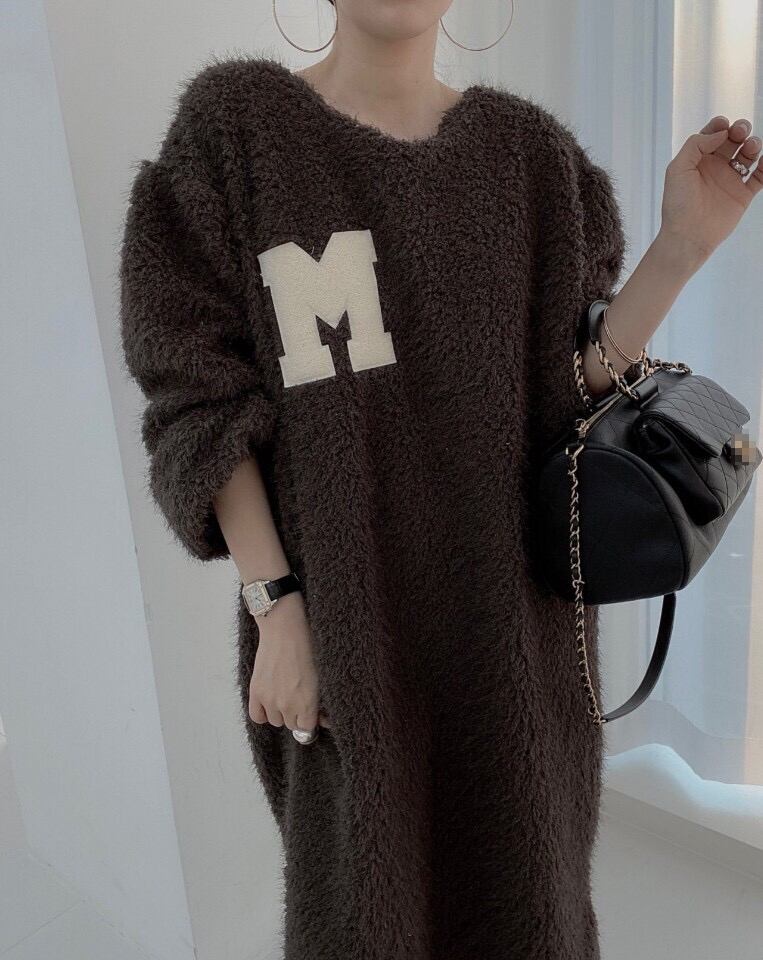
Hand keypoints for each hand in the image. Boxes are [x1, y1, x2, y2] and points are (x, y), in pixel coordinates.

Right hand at [248, 591, 331, 732]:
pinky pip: (258, 716)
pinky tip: (270, 702)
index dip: (312, 722)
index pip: (307, 730)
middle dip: (298, 715)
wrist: (285, 628)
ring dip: (281, 712)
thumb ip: (321, 701)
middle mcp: (288, 705)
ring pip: (276, 721)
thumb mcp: (322, 675)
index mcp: (308, 703)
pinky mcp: (256, 691)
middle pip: (292, 725)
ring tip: (286, 693)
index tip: (314, 714)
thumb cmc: (308, 646)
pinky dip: (264, 713)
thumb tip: (324, 719)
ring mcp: (270, 699)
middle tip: (301, 699)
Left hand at [658, 115, 761, 271]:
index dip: (720, 125)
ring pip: (748, 155)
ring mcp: (730, 180)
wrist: (688, 236)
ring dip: (753, 145)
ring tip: (751, 146)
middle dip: (740, 130)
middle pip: (733, 140)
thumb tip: (721, 132)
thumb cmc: (678, 205)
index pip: (712, 134)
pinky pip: (760, 176)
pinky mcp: (742, 195)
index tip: (723, 125)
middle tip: (740, 132)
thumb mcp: (678, 168)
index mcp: (697, 160)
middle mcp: (714, 168)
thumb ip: (696, 145)